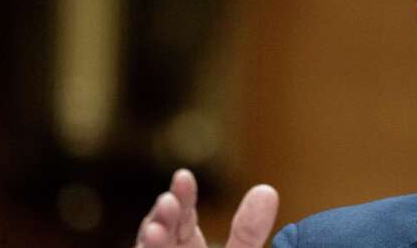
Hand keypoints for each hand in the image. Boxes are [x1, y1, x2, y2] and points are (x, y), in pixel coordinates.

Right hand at [134, 169, 279, 247]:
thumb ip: (249, 233)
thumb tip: (267, 190)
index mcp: (183, 245)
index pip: (181, 215)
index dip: (182, 196)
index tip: (183, 176)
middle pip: (160, 230)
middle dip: (162, 215)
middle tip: (168, 201)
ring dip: (149, 240)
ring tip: (155, 231)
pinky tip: (152, 239)